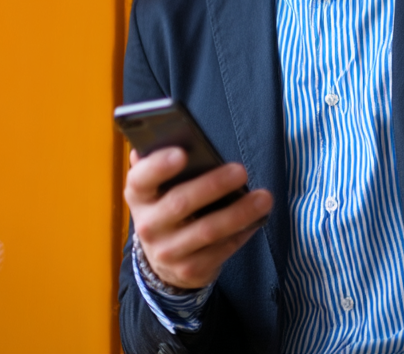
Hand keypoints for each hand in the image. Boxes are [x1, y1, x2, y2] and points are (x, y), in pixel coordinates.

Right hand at [124, 147, 272, 289]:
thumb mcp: (160, 188)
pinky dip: (243, 233)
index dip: (158, 166)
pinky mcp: (190, 269)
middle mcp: (148, 225)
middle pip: (180, 203)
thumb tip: (167, 134)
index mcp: (139, 196)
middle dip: (213, 185)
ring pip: (208, 230)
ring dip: (239, 213)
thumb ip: (164, 164)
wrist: (164, 259)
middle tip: (241, 171)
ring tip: (264, 198)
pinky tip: (258, 219)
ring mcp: (168, 251)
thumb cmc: (169, 208)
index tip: (182, 153)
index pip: (140, 179)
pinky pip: (222, 250)